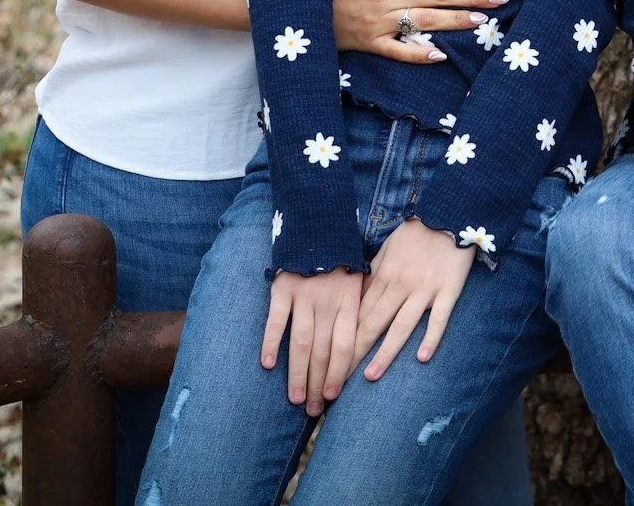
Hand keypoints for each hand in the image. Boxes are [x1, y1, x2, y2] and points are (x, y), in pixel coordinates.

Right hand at [260, 268, 361, 414]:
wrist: (319, 224)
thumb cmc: (343, 259)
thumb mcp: (360, 280)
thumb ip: (360, 310)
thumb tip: (366, 346)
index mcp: (349, 302)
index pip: (345, 346)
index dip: (338, 373)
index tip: (333, 397)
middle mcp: (327, 303)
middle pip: (322, 351)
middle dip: (317, 383)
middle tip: (313, 409)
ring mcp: (304, 296)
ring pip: (301, 342)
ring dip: (297, 373)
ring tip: (295, 398)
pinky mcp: (282, 288)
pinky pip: (276, 320)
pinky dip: (270, 342)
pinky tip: (268, 364)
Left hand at [353, 218, 478, 379]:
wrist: (448, 213)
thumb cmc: (414, 234)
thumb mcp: (385, 251)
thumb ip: (371, 277)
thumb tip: (354, 302)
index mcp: (382, 277)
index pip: (358, 315)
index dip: (342, 339)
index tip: (329, 361)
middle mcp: (399, 286)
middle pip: (373, 325)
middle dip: (354, 354)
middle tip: (339, 380)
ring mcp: (424, 290)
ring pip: (401, 326)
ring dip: (385, 352)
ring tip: (371, 376)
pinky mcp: (448, 290)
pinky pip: (439, 318)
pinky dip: (430, 337)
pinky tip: (422, 357)